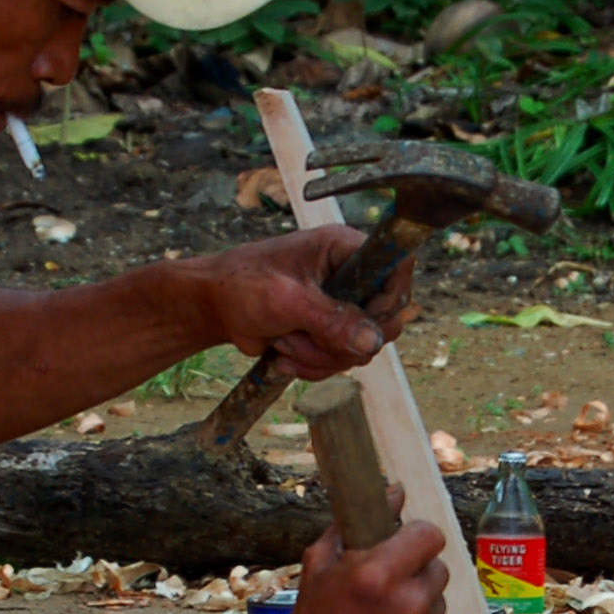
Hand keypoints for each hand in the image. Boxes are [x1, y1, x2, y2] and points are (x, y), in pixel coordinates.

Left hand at [186, 225, 416, 380]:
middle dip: (340, 341)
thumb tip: (373, 341)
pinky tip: (284, 352)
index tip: (362, 321)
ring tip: (283, 340)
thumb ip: (330, 320)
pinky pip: (343, 361)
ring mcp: (345, 307)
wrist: (215, 308)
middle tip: (301, 333)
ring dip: (319, 355)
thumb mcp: (285, 300)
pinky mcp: (333, 332)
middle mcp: (353, 275)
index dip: (390, 299)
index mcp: (346, 248)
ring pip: (362, 348)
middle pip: (385, 320)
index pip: (398, 267)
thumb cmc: (242, 285)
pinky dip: (312, 365)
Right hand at [269, 503, 448, 613]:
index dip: (416, 538)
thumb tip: (394, 492)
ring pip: (438, 606)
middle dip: (415, 575)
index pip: (430, 534)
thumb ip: (356, 524)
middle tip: (388, 591)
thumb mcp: (318, 565)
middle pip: (438, 569)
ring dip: (419, 609)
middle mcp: (409, 605)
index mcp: (379, 574)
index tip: (405, 546)